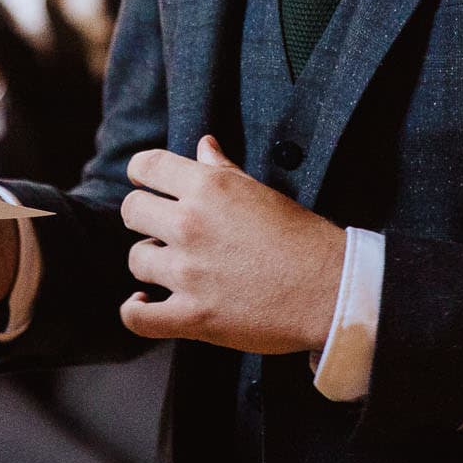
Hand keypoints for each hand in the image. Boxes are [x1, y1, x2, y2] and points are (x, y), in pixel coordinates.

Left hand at [119, 136, 345, 353]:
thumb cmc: (301, 238)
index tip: (147, 186)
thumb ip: (223, 170)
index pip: (146, 166)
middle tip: (163, 230)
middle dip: (145, 219)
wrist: (331, 289)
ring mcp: (189, 272)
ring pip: (135, 259)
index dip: (141, 176)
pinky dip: (135, 312)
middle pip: (132, 211)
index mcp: (208, 187)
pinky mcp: (193, 316)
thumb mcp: (261, 192)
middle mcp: (191, 224)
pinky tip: (145, 304)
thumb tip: (203, 145)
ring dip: (151, 264)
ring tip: (171, 269)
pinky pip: (137, 317)